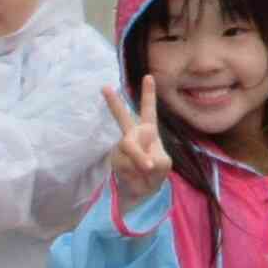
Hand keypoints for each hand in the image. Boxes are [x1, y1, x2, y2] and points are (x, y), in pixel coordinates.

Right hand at [103, 84, 170, 210]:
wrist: (143, 190)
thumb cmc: (155, 171)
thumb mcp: (163, 164)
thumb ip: (154, 159)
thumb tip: (140, 160)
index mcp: (149, 131)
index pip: (149, 110)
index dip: (149, 94)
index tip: (149, 76)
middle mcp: (133, 135)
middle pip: (122, 117)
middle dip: (114, 103)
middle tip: (104, 87)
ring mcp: (121, 146)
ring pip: (130, 147)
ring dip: (140, 160)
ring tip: (146, 169)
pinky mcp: (115, 159)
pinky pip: (126, 162)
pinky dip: (134, 170)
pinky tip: (135, 174)